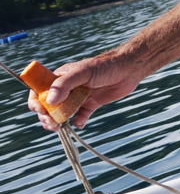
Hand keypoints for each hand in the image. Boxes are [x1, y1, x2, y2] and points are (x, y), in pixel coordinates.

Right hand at [27, 51, 145, 130]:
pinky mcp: (91, 104)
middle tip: (52, 123)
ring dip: (58, 122)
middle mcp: (67, 88)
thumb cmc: (105, 66)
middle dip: (46, 116)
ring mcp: (79, 96)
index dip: (36, 102)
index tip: (40, 110)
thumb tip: (48, 101)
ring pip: (62, 113)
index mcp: (60, 78)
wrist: (129, 69)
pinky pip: (80, 117)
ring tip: (59, 127)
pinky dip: (77, 122)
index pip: (40, 90)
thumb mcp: (83, 72)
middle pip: (48, 106)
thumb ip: (65, 84)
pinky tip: (81, 123)